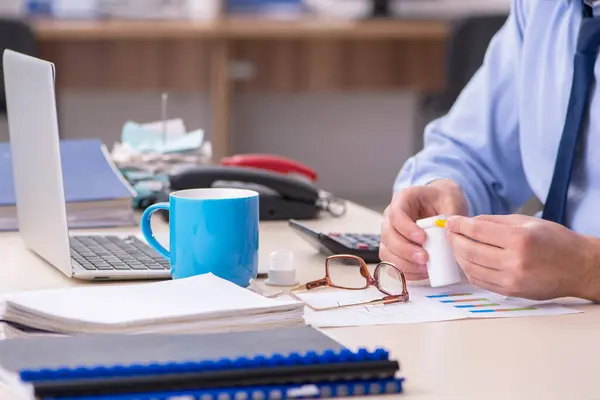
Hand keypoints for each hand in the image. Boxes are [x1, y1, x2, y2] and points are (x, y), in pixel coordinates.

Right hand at [380, 179, 467, 280]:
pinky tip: (422, 273)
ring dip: (404, 263)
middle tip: (425, 258)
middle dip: (405, 250)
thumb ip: (451, 213)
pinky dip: (406, 271)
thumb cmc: (442, 200)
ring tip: (426, 268)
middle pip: (387, 235)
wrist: (439, 205)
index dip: (406, 228)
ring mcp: (390, 234)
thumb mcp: (450, 199)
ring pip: (387, 252)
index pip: (396, 214)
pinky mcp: (394, 249)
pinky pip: (392, 263)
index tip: (423, 238)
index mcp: (402, 200)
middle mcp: (391, 217)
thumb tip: (449, 231)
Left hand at [446, 214, 599, 300]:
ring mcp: (511, 280)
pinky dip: (468, 270)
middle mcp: (514, 261)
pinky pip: (479, 281)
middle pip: (470, 250)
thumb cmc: (555, 240)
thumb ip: (494, 221)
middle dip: (454, 240)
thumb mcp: (526, 221)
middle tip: (450, 232)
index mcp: (519, 239)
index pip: (477, 231)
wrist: (578, 267)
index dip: (459, 225)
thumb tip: (467, 221)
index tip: (450, 221)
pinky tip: (466, 260)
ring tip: (456, 246)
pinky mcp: (510, 292)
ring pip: (471, 268)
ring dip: (458, 255)